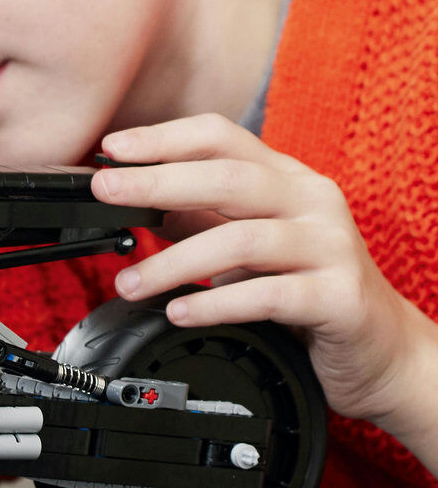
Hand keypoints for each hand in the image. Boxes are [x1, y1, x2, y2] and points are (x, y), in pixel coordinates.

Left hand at [90, 113, 424, 429]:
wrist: (381, 351)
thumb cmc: (309, 288)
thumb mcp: (249, 243)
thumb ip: (198, 217)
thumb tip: (131, 197)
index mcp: (285, 178)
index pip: (220, 136)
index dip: (162, 137)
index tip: (111, 149)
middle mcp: (312, 201)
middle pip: (227, 176)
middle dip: (157, 182)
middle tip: (105, 193)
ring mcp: (331, 246)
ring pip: (242, 239)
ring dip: (173, 262)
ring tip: (130, 283)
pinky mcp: (340, 297)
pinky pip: (268, 295)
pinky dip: (215, 303)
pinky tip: (179, 312)